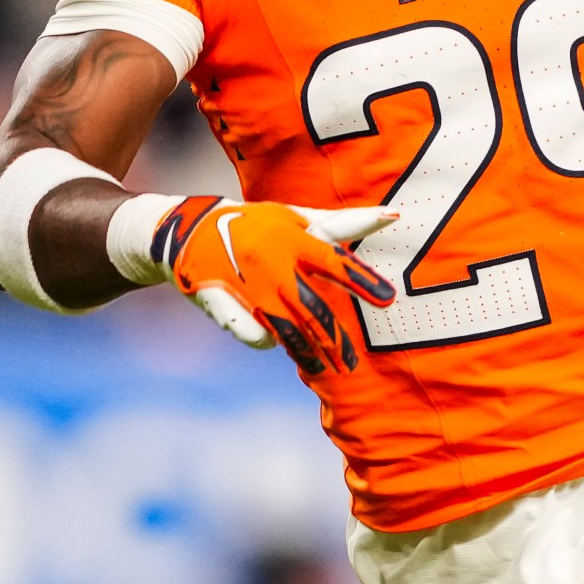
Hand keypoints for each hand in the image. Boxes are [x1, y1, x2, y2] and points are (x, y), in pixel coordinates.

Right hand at [151, 198, 397, 372]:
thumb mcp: (293, 217)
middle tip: (352, 363)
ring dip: (308, 353)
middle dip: (333, 339)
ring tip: (328, 369)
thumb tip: (393, 214)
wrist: (189, 231)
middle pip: (310, 309)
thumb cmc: (255, 223)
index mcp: (291, 238)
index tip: (387, 299)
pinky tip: (279, 340)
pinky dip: (271, 340)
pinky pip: (256, 334)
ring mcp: (249, 287)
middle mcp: (272, 264)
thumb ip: (340, 224)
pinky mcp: (227, 305)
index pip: (333, 261)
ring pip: (285, 330)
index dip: (361, 280)